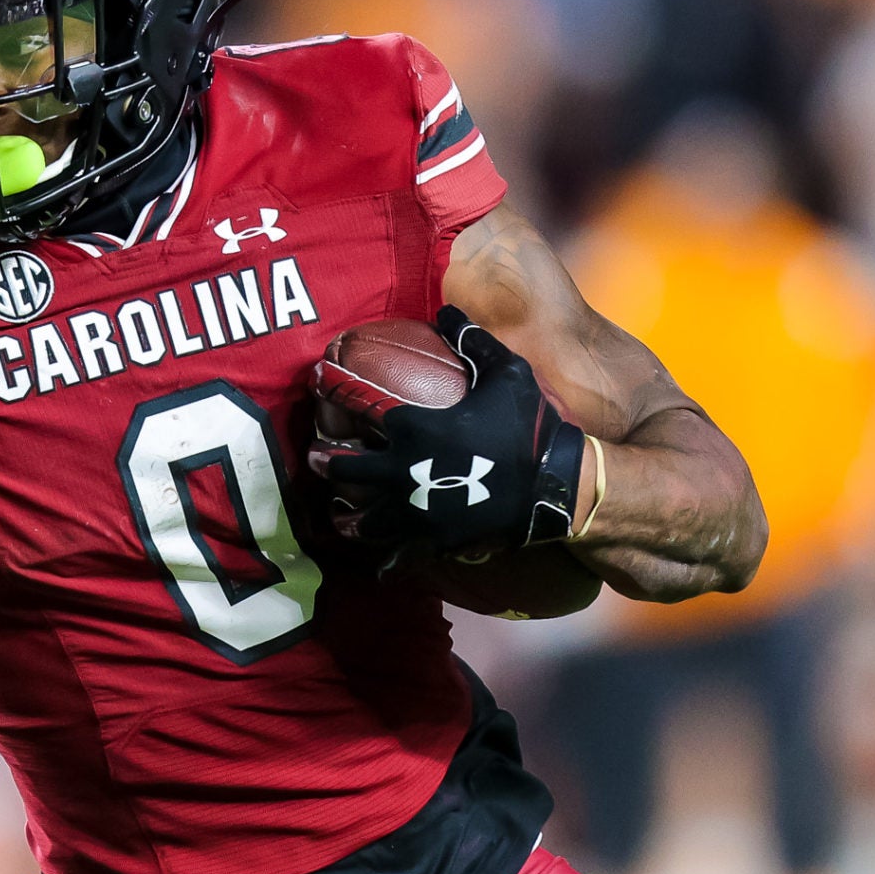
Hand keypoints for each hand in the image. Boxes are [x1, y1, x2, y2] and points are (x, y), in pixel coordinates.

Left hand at [314, 306, 583, 553]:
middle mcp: (405, 471)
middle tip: (315, 458)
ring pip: (365, 518)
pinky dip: (388, 559)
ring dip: (348, 516)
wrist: (558, 485)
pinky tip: (378, 566)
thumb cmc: (531, 425)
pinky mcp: (434, 540)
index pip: (359, 404)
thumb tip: (447, 307)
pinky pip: (401, 554)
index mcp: (415, 428)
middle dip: (327, 462)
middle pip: (347, 469)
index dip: (334, 389)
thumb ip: (473, 340)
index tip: (317, 380)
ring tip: (338, 516)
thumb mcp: (506, 373)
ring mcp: (417, 510)